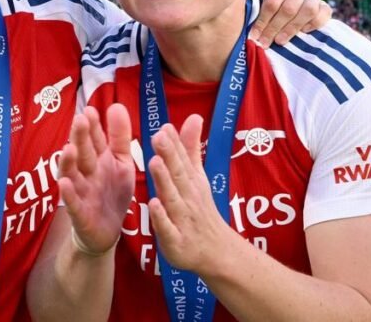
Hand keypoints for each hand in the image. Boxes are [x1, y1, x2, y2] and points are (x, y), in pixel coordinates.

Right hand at [58, 104, 134, 255]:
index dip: (93, 126)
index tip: (91, 110)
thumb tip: (117, 105)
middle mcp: (87, 172)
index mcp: (99, 159)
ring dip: (68, 162)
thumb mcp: (122, 162)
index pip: (95, 139)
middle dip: (80, 137)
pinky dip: (67, 194)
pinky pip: (71, 202)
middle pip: (82, 153)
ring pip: (72, 174)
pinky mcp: (78, 213)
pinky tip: (63, 184)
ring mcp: (80, 191)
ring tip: (68, 148)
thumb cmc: (112, 192)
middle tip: (80, 120)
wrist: (107, 231)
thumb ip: (120, 136)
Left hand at [148, 115, 235, 273]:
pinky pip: (168, 228)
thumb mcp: (198, 178)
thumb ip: (191, 148)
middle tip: (158, 136)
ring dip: (164, 181)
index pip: (182, 160)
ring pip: (172, 198)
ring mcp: (182, 219)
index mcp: (191, 182)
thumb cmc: (200, 210)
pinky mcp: (176, 241)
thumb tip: (194, 117)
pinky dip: (161, 217)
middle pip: (178, 175)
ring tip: (154, 162)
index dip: (173, 144)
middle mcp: (188, 197)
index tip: (164, 127)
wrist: (217, 252)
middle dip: (169, 156)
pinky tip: (153, 204)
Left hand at [247, 0, 330, 46]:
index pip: (273, 1)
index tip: (254, 34)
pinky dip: (314, 24)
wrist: (281, 8)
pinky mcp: (324, 7)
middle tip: (264, 42)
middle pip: (289, 8)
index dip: (263, 20)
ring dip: (292, 28)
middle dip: (274, 28)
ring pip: (308, 10)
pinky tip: (302, 32)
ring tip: (279, 41)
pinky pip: (324, 15)